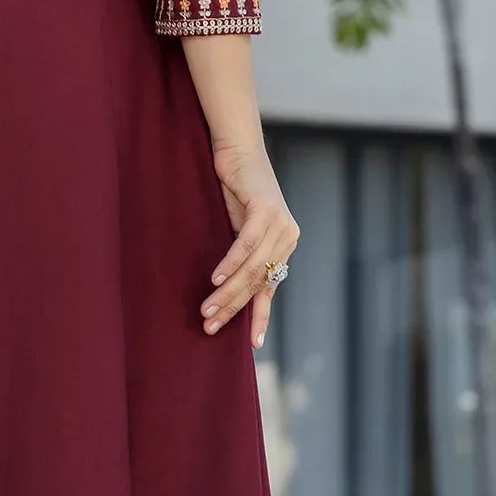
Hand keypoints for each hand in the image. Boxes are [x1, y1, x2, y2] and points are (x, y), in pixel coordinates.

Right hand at [203, 141, 297, 347]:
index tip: (251, 345)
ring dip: (228, 291)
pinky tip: (215, 279)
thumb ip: (242, 255)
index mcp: (284, 246)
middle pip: (259, 282)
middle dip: (234, 308)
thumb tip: (226, 289)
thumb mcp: (240, 228)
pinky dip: (231, 263)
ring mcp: (281, 224)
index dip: (259, 316)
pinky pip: (248, 245)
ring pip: (253, 268)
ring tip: (207, 310)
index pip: (271, 289)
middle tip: (210, 327)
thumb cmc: (235, 189)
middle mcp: (288, 237)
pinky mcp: (267, 210)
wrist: (238, 150)